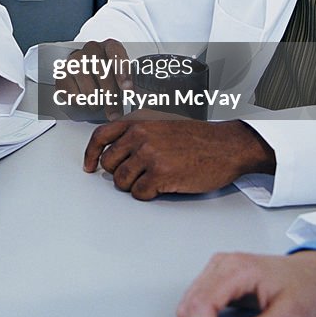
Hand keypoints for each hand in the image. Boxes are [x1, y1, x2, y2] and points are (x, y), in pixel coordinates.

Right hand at [53, 39, 129, 114]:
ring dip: (95, 102)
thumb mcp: (121, 77)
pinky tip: (85, 100)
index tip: (127, 88)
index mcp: (109, 46)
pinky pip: (74, 95)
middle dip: (111, 96)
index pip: (115, 52)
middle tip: (115, 111)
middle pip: (102, 73)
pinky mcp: (61, 73)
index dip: (122, 71)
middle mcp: (91, 49)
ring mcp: (74, 59)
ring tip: (98, 104)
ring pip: (88, 87)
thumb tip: (133, 98)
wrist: (83, 78)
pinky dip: (82, 103)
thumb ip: (127, 85)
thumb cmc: (106, 77)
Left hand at [82, 119, 275, 199]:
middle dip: (118, 173)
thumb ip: (138, 132)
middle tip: (136, 175)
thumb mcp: (161, 124)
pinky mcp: (161, 175)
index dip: (91, 154)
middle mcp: (140, 136)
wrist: (226, 146)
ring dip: (133, 185)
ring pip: (121, 181)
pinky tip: (161, 186)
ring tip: (151, 180)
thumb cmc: (197, 137)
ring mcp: (149, 155)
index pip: (100, 136)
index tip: (89, 167)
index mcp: (138, 122)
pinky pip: (139, 193)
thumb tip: (116, 149)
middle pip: (109, 163)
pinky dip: (147, 194)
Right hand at [177, 250, 315, 316]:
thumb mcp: (292, 315)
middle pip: (192, 306)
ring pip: (191, 306)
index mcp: (238, 269)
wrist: (314, 273)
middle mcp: (222, 265)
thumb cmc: (307, 287)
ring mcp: (217, 270)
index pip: (203, 304)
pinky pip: (199, 304)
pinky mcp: (217, 279)